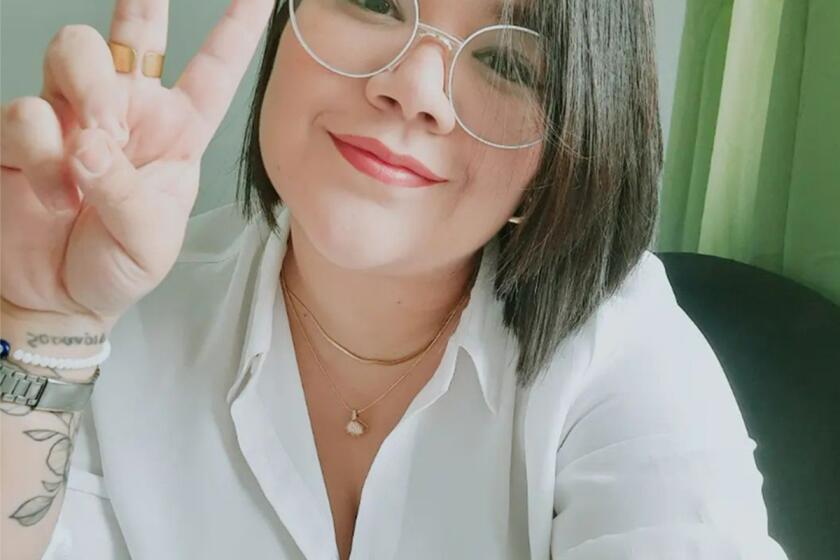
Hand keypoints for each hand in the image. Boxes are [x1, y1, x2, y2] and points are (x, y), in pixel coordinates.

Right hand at [0, 0, 274, 326]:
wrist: (57, 298)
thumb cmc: (117, 267)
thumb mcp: (150, 242)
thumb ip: (129, 193)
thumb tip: (90, 144)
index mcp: (176, 131)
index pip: (213, 69)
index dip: (236, 28)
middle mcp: (127, 110)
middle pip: (134, 30)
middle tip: (144, 5)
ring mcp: (72, 114)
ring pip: (74, 49)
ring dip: (87, 93)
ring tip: (90, 155)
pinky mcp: (23, 132)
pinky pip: (27, 110)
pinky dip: (41, 153)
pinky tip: (55, 192)